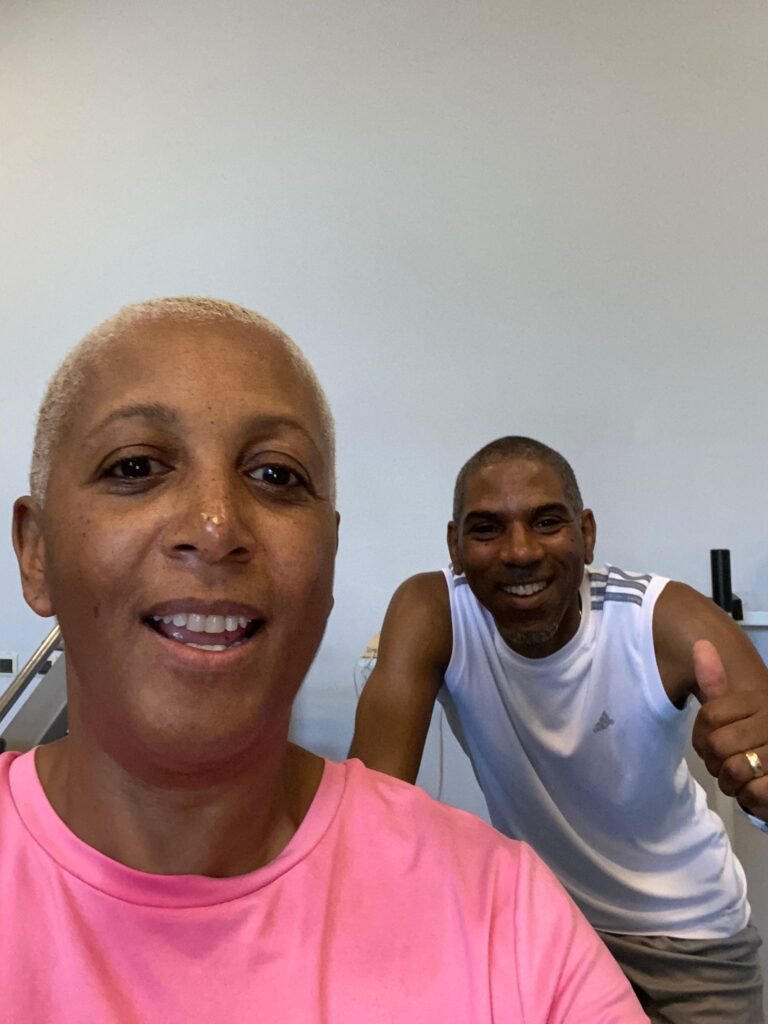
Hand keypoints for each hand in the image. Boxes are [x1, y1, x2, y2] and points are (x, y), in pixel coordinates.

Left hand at [691, 639, 767, 821]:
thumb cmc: (762, 743)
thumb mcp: (740, 712)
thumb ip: (717, 686)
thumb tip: (699, 644)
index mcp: (759, 700)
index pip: (709, 715)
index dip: (701, 739)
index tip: (711, 749)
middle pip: (718, 745)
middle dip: (716, 766)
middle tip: (728, 769)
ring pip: (733, 770)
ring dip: (732, 785)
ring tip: (744, 781)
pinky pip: (753, 793)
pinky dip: (751, 800)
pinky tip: (759, 792)